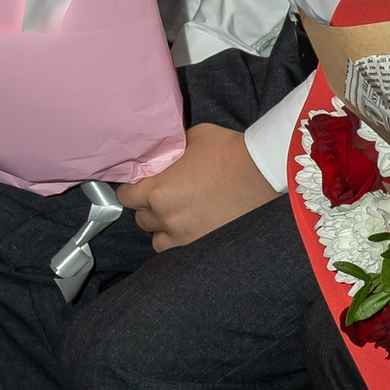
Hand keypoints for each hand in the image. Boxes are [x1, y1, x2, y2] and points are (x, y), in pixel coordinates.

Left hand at [116, 121, 270, 251]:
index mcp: (157, 190)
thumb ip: (171, 151)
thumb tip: (164, 153)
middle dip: (149, 208)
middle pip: (141, 219)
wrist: (263, 172)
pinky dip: (180, 241)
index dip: (132, 190)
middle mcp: (166, 217)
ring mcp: (184, 236)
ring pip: (157, 239)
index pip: (126, 196)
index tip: (141, 186)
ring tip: (178, 217)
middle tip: (164, 198)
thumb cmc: (228, 151)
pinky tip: (191, 229)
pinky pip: (179, 250)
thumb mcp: (192, 139)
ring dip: (163, 229)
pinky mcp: (203, 246)